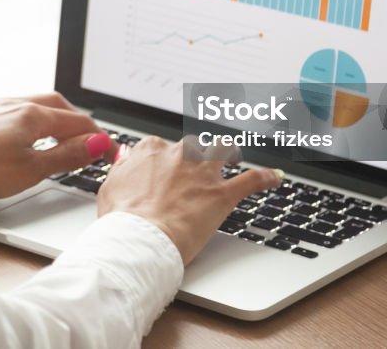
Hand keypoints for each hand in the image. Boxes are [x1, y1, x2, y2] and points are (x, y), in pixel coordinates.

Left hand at [0, 93, 116, 203]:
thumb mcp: (32, 169)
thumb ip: (67, 155)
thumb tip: (96, 144)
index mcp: (31, 114)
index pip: (77, 121)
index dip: (98, 138)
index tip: (110, 152)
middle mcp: (15, 103)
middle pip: (60, 106)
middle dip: (81, 123)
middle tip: (94, 143)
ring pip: (39, 106)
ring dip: (59, 120)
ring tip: (69, 140)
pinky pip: (21, 112)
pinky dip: (38, 122)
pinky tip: (34, 137)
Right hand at [98, 136, 281, 263]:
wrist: (141, 238)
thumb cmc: (123, 219)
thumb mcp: (111, 187)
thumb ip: (123, 168)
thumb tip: (128, 156)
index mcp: (149, 151)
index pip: (160, 146)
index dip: (163, 161)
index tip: (163, 170)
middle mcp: (178, 155)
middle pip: (191, 147)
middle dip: (193, 158)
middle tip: (192, 175)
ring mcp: (202, 173)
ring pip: (221, 152)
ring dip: (226, 155)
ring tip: (232, 157)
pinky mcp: (221, 194)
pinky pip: (250, 180)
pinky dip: (265, 177)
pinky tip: (275, 177)